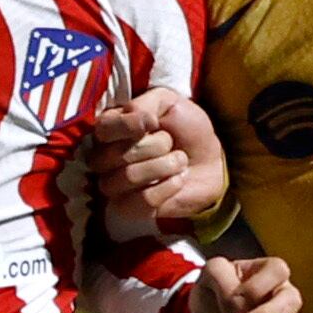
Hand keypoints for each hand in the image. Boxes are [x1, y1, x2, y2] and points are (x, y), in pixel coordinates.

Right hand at [88, 87, 230, 227]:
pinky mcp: (131, 209)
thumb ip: (146, 103)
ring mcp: (115, 186)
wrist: (209, 160)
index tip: (153, 122)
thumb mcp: (169, 103)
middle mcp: (104, 158)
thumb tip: (131, 116)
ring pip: (127, 177)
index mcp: (110, 128)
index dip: (127, 126)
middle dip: (154, 145)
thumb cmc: (185, 128)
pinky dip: (166, 188)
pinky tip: (178, 180)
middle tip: (171, 143)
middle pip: (114, 155)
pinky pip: (141, 201)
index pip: (103, 128)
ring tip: (179, 161)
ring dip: (163, 166)